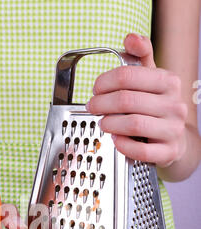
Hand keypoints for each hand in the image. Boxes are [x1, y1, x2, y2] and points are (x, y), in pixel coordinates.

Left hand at [85, 33, 187, 167]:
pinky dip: (123, 145)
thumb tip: (131, 38)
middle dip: (101, 104)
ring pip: (134, 123)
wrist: (175, 139)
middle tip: (92, 107)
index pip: (128, 75)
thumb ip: (140, 58)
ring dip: (110, 123)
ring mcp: (173, 129)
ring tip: (103, 123)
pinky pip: (141, 150)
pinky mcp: (169, 151)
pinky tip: (116, 140)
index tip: (95, 89)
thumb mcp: (151, 80)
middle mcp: (174, 105)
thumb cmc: (157, 107)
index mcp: (168, 82)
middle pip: (127, 100)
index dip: (104, 82)